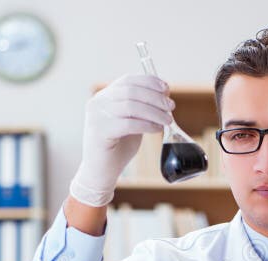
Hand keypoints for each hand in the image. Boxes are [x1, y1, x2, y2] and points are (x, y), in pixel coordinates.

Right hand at [69, 74, 173, 206]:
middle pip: (131, 90)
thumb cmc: (118, 148)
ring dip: (154, 111)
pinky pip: (128, 124)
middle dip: (155, 97)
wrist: (101, 172)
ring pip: (131, 106)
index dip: (149, 82)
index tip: (166, 89)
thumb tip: (164, 97)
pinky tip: (157, 129)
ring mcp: (96, 116)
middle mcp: (97, 103)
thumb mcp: (131, 122)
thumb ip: (141, 108)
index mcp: (104, 96)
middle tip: (171, 107)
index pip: (128, 80)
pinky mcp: (100, 132)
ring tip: (167, 120)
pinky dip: (146, 125)